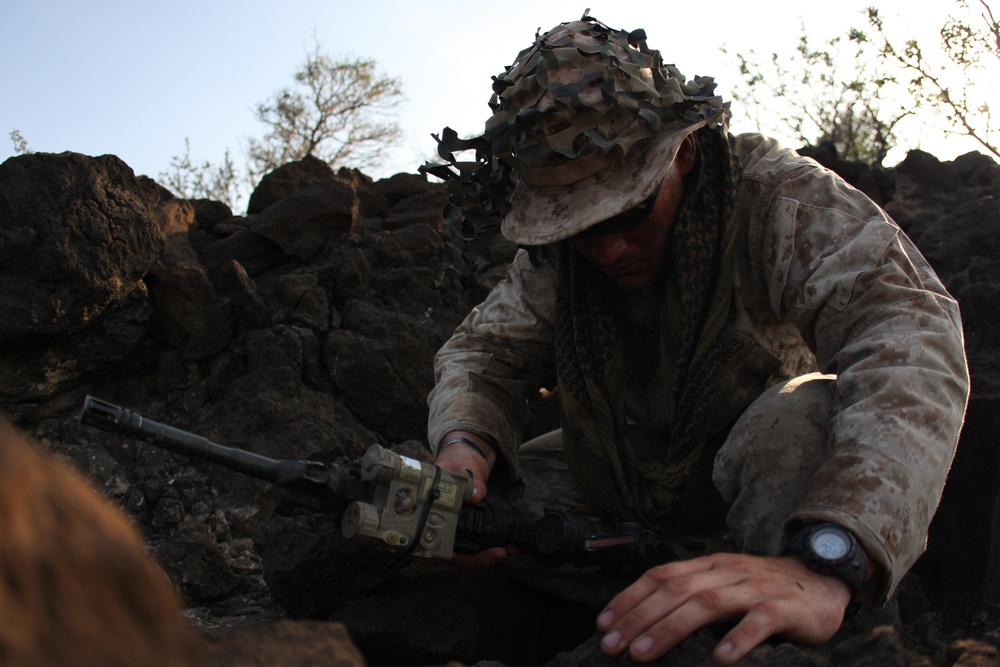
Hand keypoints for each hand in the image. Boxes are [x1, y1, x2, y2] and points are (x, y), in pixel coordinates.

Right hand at [419, 431, 510, 567]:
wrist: (465, 454)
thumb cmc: (457, 458)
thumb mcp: (465, 465)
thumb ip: (471, 480)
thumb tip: (476, 495)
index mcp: (423, 509)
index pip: (422, 539)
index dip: (435, 554)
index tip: (454, 556)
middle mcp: (431, 523)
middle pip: (444, 554)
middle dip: (472, 559)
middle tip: (498, 552)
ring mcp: (446, 528)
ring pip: (458, 553)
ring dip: (481, 555)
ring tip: (506, 550)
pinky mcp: (460, 529)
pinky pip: (468, 545)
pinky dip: (483, 548)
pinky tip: (502, 546)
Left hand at [596, 553, 850, 664]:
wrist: (822, 579)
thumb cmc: (764, 590)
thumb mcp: (724, 585)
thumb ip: (691, 596)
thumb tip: (643, 622)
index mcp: (709, 565)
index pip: (660, 575)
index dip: (629, 598)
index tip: (603, 624)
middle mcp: (727, 571)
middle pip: (675, 589)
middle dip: (639, 617)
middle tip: (613, 645)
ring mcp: (755, 587)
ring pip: (707, 602)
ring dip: (671, 628)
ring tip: (644, 653)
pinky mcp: (785, 608)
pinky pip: (759, 621)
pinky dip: (738, 638)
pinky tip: (720, 660)